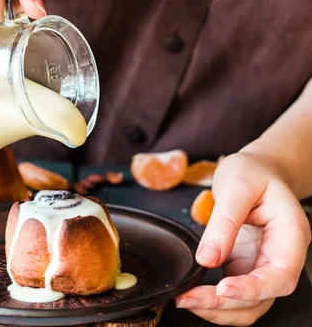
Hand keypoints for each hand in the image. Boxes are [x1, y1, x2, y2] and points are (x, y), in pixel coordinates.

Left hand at [175, 152, 310, 324]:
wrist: (256, 169)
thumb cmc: (252, 172)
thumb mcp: (236, 184)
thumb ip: (224, 220)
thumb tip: (208, 258)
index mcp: (291, 235)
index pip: (281, 276)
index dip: (253, 289)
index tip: (223, 289)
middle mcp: (282, 256)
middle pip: (263, 297)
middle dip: (225, 303)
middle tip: (188, 298)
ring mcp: (264, 264)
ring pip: (249, 303)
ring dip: (219, 309)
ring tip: (186, 300)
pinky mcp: (246, 266)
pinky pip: (235, 292)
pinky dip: (215, 299)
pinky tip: (193, 293)